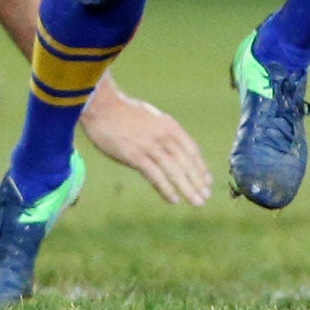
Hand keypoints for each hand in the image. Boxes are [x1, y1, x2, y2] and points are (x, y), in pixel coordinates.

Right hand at [79, 81, 211, 204]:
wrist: (102, 107)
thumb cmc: (124, 112)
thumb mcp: (151, 117)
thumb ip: (163, 131)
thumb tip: (172, 147)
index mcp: (169, 125)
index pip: (191, 149)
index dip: (200, 166)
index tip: (207, 180)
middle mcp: (163, 136)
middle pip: (186, 162)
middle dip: (198, 181)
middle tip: (205, 196)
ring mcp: (150, 146)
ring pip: (174, 171)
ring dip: (187, 188)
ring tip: (197, 202)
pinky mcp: (135, 156)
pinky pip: (155, 176)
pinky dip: (166, 189)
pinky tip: (174, 200)